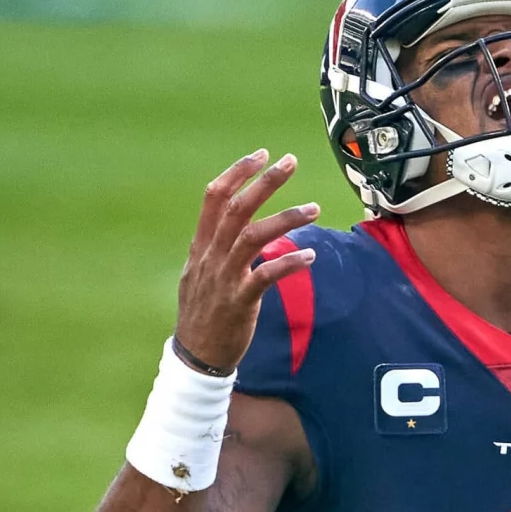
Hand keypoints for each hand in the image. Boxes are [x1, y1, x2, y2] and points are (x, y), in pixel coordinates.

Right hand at [174, 150, 318, 374]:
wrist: (196, 357)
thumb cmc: (204, 313)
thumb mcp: (201, 274)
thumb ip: (216, 248)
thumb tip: (234, 225)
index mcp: (201, 246)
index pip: (214, 197)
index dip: (237, 173)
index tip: (261, 154)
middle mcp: (211, 257)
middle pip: (236, 208)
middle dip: (264, 182)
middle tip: (290, 162)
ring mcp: (225, 278)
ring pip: (253, 237)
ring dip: (286, 218)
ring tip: (314, 208)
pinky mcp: (240, 301)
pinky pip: (266, 276)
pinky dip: (289, 263)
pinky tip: (310, 256)